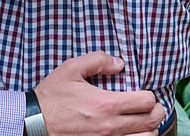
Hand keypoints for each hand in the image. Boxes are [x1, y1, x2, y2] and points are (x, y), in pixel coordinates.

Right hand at [35, 53, 164, 135]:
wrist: (32, 124)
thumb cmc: (51, 97)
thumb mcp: (71, 69)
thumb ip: (98, 60)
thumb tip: (120, 63)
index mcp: (105, 105)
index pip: (146, 102)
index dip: (151, 96)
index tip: (145, 94)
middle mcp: (109, 127)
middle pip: (151, 122)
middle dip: (156, 112)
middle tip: (153, 107)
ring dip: (148, 130)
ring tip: (143, 122)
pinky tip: (131, 134)